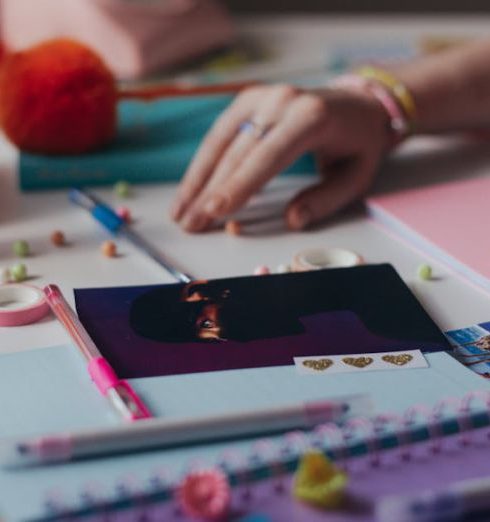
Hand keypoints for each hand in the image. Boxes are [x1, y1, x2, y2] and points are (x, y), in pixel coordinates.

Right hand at [171, 84, 390, 231]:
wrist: (358, 103)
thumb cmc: (358, 143)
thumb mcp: (357, 176)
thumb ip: (326, 200)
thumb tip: (292, 219)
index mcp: (311, 118)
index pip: (268, 156)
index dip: (239, 185)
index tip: (214, 211)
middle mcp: (281, 102)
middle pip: (237, 152)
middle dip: (210, 192)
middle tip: (190, 225)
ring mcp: (261, 98)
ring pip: (220, 143)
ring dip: (197, 180)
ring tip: (180, 213)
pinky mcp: (248, 101)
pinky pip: (219, 135)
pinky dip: (202, 164)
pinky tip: (190, 189)